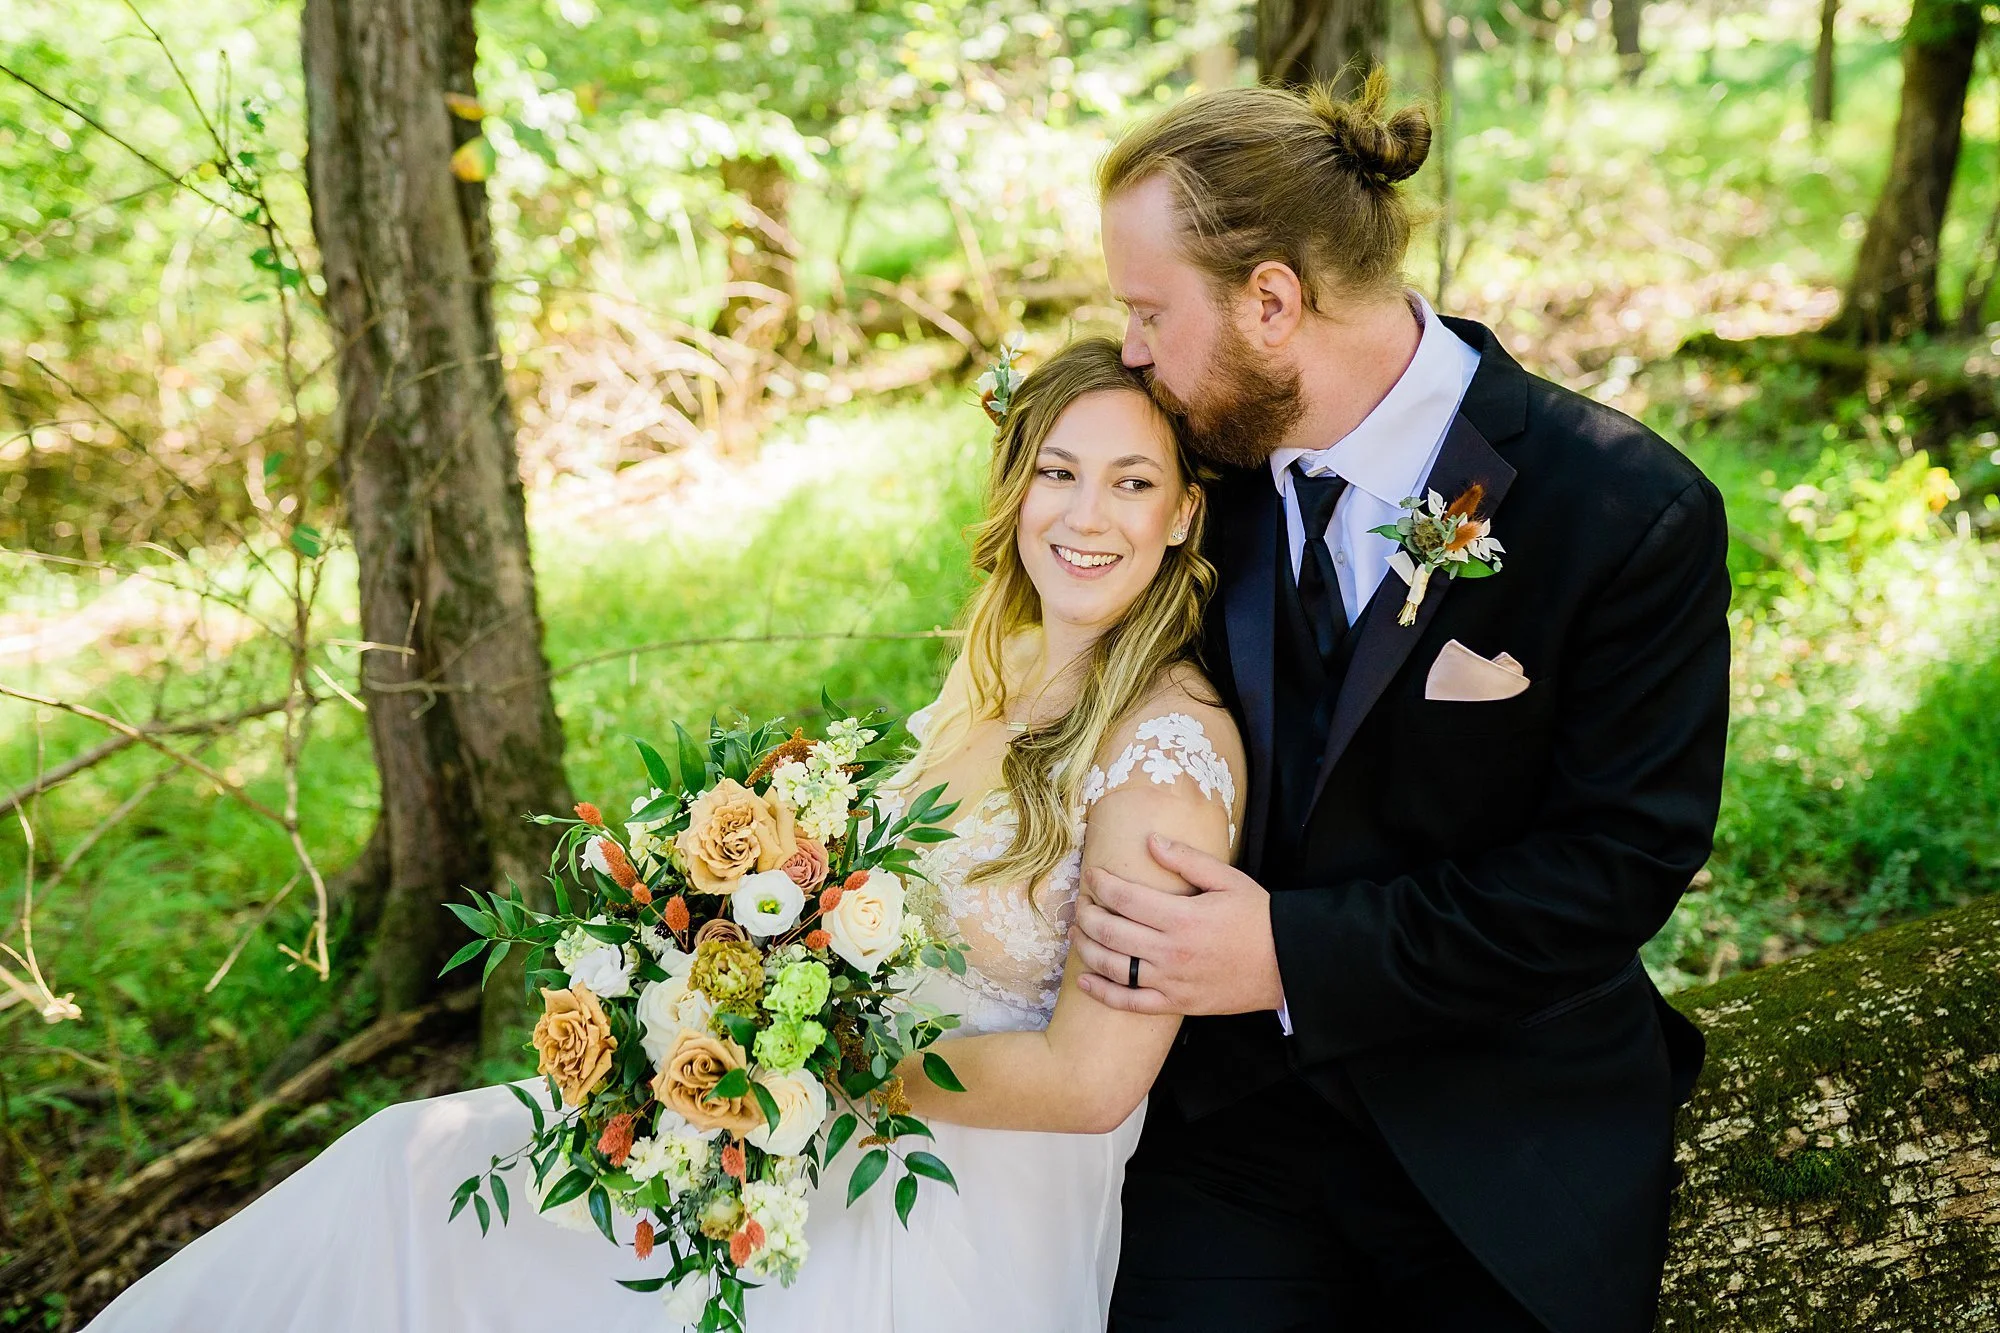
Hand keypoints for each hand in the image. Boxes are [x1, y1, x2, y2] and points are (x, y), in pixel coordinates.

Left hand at [1070, 835, 1283, 1015]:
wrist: (1287, 964)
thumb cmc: (1259, 918)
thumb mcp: (1228, 879)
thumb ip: (1186, 860)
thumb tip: (1150, 841)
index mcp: (1181, 917)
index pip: (1125, 897)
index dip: (1101, 884)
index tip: (1092, 876)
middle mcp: (1171, 951)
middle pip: (1111, 932)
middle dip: (1087, 916)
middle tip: (1080, 905)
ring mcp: (1171, 981)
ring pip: (1114, 967)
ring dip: (1087, 949)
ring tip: (1077, 935)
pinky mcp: (1177, 1003)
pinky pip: (1131, 1003)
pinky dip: (1104, 994)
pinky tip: (1085, 982)